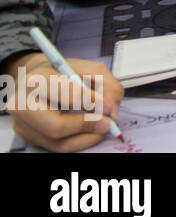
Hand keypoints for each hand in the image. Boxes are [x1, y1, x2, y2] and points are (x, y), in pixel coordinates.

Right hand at [5, 52, 123, 151]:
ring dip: (88, 137)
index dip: (89, 102)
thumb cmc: (66, 73)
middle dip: (87, 126)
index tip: (108, 107)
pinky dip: (81, 141)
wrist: (40, 80)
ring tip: (103, 127)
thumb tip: (111, 108)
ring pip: (59, 142)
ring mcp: (23, 124)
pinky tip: (91, 131)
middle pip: (55, 127)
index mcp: (36, 79)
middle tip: (107, 124)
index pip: (63, 93)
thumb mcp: (90, 70)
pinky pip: (59, 147)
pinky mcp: (30, 137)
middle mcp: (22, 104)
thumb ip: (106, 84)